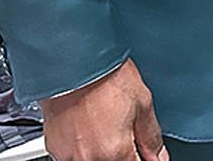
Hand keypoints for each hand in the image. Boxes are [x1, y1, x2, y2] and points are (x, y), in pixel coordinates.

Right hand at [40, 59, 167, 160]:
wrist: (73, 61)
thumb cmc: (106, 76)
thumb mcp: (142, 102)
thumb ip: (151, 137)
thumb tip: (158, 157)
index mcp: (115, 151)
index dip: (142, 157)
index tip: (142, 150)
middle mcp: (90, 158)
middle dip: (123, 152)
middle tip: (122, 130)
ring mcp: (68, 155)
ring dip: (102, 152)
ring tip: (104, 125)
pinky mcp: (54, 147)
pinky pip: (74, 156)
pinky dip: (84, 147)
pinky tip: (88, 126)